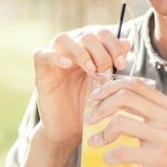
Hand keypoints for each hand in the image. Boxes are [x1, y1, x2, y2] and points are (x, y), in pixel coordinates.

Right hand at [32, 28, 130, 148]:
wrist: (71, 132)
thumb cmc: (90, 109)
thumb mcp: (107, 86)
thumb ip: (115, 64)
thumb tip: (126, 42)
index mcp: (88, 52)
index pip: (100, 33)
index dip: (113, 44)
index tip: (122, 64)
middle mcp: (70, 52)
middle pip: (85, 35)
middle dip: (101, 52)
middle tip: (106, 73)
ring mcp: (54, 61)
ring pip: (62, 38)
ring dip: (81, 52)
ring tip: (91, 70)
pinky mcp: (41, 73)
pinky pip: (41, 54)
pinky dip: (54, 56)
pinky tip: (67, 65)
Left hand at [84, 77, 166, 166]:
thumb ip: (149, 112)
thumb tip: (116, 100)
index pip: (134, 84)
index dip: (109, 87)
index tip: (94, 98)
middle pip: (124, 97)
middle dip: (100, 107)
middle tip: (89, 119)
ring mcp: (164, 136)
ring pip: (120, 122)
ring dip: (102, 133)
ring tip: (96, 142)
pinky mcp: (159, 158)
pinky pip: (123, 152)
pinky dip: (110, 156)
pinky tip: (108, 160)